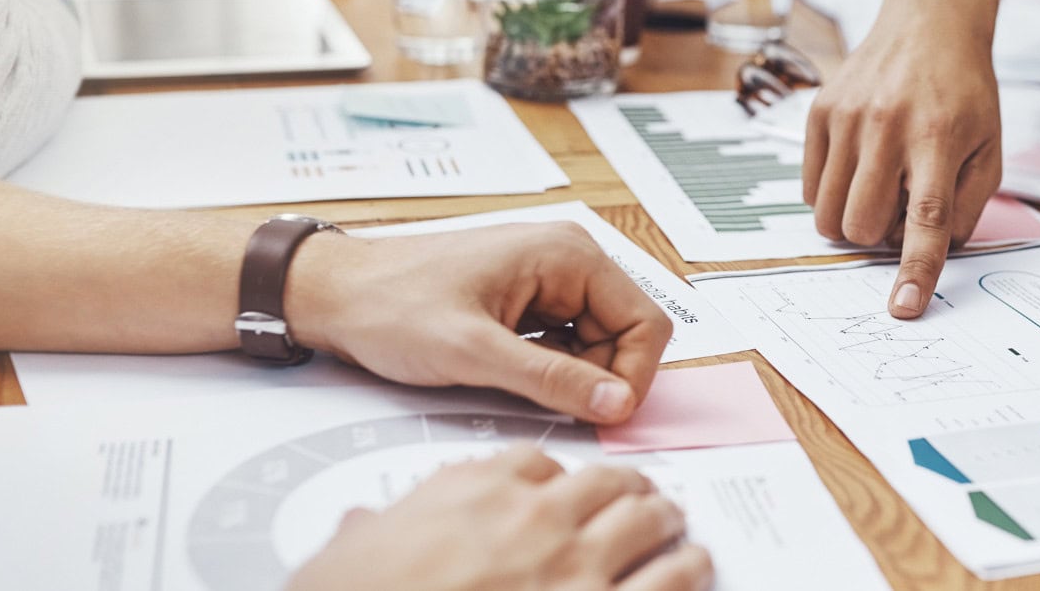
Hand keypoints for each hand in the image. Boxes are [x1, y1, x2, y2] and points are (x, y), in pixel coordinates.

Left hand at [288, 222, 674, 423]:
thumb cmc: (389, 306)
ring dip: (570, 377)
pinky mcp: (527, 301)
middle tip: (551, 405)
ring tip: (513, 383)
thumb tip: (615, 403)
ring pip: (596, 345)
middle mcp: (565, 259)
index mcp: (566, 254)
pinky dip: (549, 371)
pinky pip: (565, 345)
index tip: (603, 415)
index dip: (632, 376)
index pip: (645, 322)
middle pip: (625, 335)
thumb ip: (552, 380)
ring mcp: (547, 280)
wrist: (332, 294)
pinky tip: (506, 374)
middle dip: (598, 379)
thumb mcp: (473, 352)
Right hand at [289, 446, 712, 590]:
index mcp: (474, 493)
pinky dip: (688, 566)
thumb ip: (368, 532)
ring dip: (664, 519)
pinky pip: (670, 578)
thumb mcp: (344, 557)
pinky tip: (694, 565)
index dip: (554, 478)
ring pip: (646, 518)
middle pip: (605, 482)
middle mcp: (532, 519)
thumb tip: (359, 526)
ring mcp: (574, 567)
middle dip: (626, 488)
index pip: (534, 462)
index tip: (561, 488)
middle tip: (639, 495)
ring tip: (674, 523)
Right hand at [803, 16, 1002, 318]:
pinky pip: (810, 189)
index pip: (924, 219)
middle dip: (879, 237)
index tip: (903, 306)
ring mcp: (846, 118)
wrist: (929, 23)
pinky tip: (859, 168)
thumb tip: (932, 254)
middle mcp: (886, 127)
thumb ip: (966, 207)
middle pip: (862, 225)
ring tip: (879, 189)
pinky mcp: (819, 112)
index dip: (914, 269)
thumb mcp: (989, 148)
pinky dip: (833, 196)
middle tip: (901, 207)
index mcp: (937, 139)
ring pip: (828, 214)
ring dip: (852, 221)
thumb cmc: (964, 92)